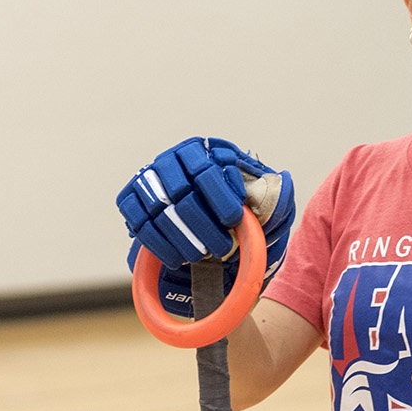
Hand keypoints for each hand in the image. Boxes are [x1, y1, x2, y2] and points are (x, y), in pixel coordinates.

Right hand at [116, 137, 294, 316]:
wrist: (200, 223)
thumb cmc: (233, 208)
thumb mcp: (256, 196)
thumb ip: (271, 190)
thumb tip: (282, 179)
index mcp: (200, 150)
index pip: (205, 170)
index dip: (219, 197)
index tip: (234, 220)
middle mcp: (169, 160)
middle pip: (181, 193)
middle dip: (202, 225)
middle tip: (221, 249)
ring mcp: (146, 180)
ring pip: (159, 211)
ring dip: (182, 238)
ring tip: (201, 257)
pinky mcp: (129, 201)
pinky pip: (139, 223)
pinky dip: (158, 245)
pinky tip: (177, 260)